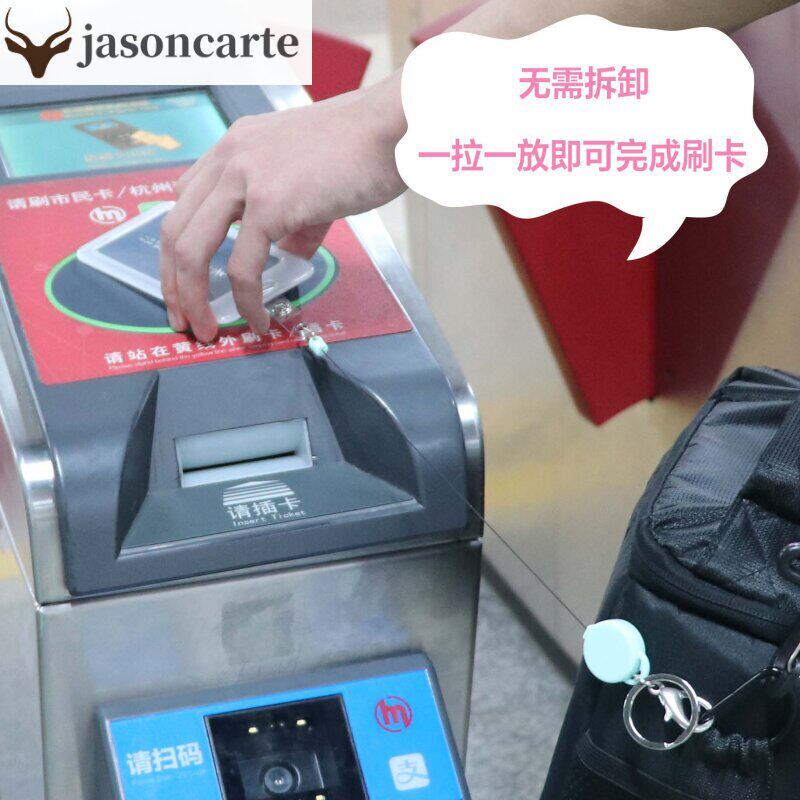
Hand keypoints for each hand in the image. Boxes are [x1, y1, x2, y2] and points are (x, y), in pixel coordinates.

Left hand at [160, 77, 405, 341]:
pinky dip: (246, 303)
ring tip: (208, 330)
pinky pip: (243, 268)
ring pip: (192, 251)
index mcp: (235, 148)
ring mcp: (245, 180)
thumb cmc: (362, 150)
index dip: (178, 250)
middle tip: (183, 319)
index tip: (187, 282)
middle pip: (174, 230)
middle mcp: (229, 158)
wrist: (392, 129)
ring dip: (193, 300)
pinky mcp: (271, 204)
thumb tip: (286, 256)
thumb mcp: (310, 181)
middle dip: (172, 284)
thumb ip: (290, 220)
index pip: (184, 203)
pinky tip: (259, 321)